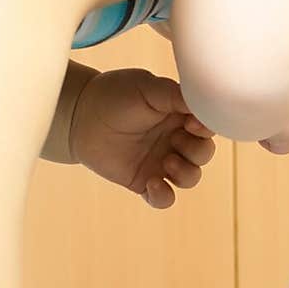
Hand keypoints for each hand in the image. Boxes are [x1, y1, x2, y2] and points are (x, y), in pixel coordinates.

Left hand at [70, 67, 215, 208]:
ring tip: (167, 162)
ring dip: (186, 174)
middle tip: (175, 140)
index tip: (192, 123)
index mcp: (180, 115)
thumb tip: (207, 103)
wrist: (79, 115)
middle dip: (197, 151)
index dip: (207, 129)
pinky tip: (153, 184)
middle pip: (204, 154)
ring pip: (191, 177)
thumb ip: (178, 95)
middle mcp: (174, 139)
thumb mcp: (148, 88)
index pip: (209, 126)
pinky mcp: (143, 180)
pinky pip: (164, 199)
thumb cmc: (115, 95)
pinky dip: (164, 196)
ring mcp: (160, 162)